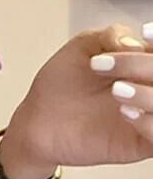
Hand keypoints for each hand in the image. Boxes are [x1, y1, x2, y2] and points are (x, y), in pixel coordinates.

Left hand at [0, 21, 152, 178]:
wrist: (36, 120)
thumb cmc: (60, 84)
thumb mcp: (83, 46)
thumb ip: (111, 35)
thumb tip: (137, 43)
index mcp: (144, 63)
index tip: (144, 35)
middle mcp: (150, 88)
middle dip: (145, 65)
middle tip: (108, 65)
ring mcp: (147, 115)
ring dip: (150, 94)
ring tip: (117, 90)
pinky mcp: (139, 143)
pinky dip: (149, 121)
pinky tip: (125, 112)